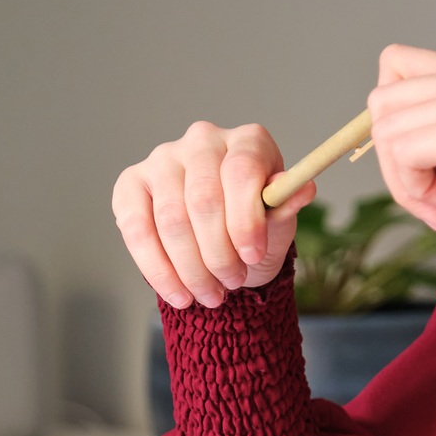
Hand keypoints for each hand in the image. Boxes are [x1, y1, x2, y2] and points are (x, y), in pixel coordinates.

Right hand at [113, 122, 315, 308]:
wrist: (223, 245)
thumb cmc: (255, 228)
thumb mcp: (278, 224)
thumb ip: (284, 209)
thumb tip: (304, 188)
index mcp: (247, 141)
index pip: (241, 171)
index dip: (246, 218)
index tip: (253, 256)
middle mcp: (202, 139)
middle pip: (203, 198)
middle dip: (218, 252)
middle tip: (233, 284)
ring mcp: (162, 159)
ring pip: (170, 219)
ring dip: (191, 268)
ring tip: (210, 296)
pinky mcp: (131, 184)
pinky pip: (136, 229)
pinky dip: (158, 269)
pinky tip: (178, 294)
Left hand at [367, 45, 435, 277]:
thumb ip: (426, 124)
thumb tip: (372, 118)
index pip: (396, 63)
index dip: (389, 117)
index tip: (416, 160)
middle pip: (383, 98)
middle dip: (391, 158)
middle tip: (431, 195)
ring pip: (387, 128)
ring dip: (404, 181)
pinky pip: (404, 152)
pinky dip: (415, 191)